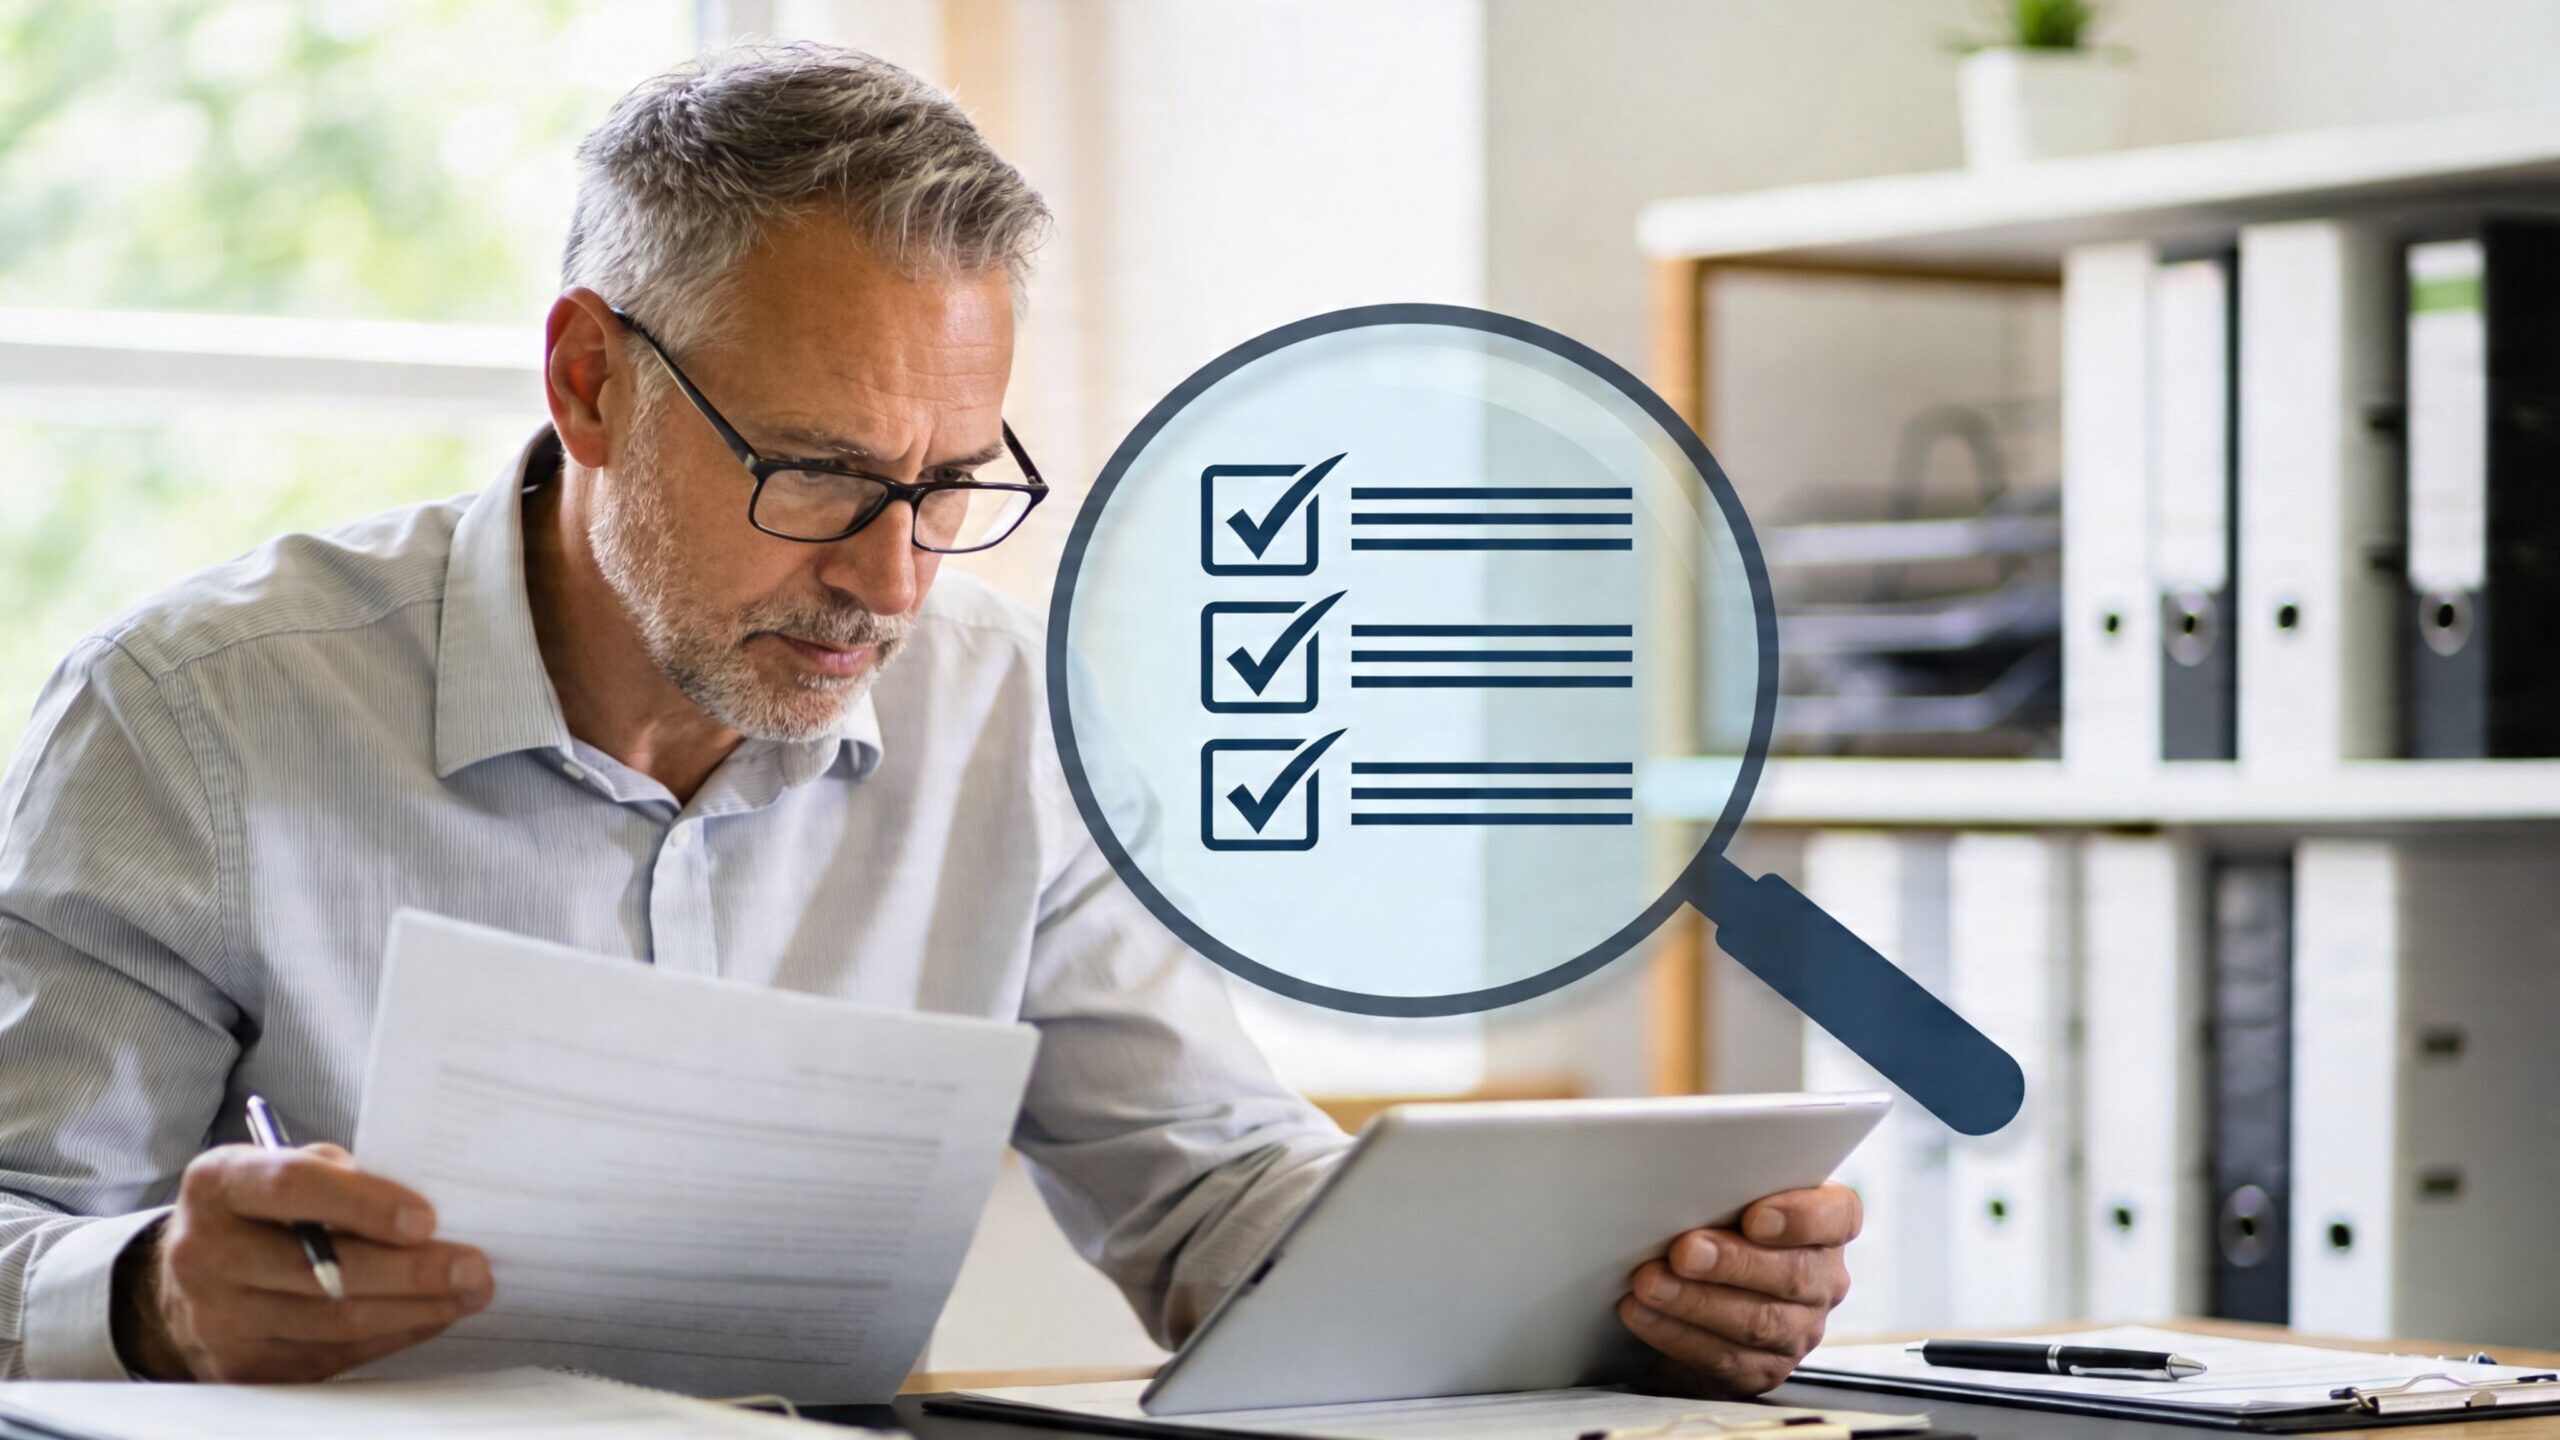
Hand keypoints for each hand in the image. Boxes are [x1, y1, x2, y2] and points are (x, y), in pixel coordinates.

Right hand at [112, 1142, 493, 1381]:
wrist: (188, 1282)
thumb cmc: (261, 1211)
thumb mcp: (284, 1168)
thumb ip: (341, 1175)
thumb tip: (428, 1201)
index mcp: (218, 1184)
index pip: (293, 1187)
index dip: (364, 1203)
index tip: (426, 1218)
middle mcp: (206, 1253)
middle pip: (322, 1270)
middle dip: (411, 1271)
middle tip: (474, 1267)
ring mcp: (218, 1318)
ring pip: (334, 1322)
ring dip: (415, 1310)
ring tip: (469, 1292)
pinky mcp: (241, 1367)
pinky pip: (332, 1355)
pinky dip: (391, 1336)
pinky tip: (430, 1316)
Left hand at [1617, 1182, 1860, 1395]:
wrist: (1698, 1294)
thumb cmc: (1715, 1225)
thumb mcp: (1727, 1197)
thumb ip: (1724, 1183)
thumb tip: (1679, 1169)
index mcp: (1826, 1227)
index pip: (1837, 1216)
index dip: (1801, 1217)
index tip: (1754, 1217)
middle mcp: (1822, 1280)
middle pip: (1793, 1273)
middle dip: (1732, 1262)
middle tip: (1683, 1252)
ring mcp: (1798, 1330)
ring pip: (1757, 1321)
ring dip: (1695, 1302)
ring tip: (1649, 1283)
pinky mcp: (1762, 1370)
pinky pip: (1724, 1358)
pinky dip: (1676, 1334)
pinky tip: (1643, 1314)